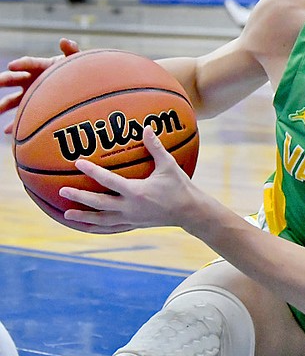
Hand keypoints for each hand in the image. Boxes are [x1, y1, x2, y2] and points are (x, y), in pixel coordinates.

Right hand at [0, 38, 79, 131]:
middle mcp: (31, 79)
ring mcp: (31, 94)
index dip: (21, 64)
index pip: (29, 63)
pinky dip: (16, 124)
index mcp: (41, 66)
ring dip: (3, 105)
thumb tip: (65, 41)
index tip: (12, 65)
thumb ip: (72, 51)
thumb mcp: (76, 60)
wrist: (82, 84)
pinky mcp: (34, 107)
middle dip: (4, 80)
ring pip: (14, 100)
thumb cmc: (77, 70)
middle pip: (15, 79)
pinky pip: (23, 117)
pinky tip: (9, 131)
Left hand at [60, 126, 199, 233]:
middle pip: (99, 203)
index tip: (78, 163)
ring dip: (84, 217)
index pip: (108, 180)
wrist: (190, 212)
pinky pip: (111, 228)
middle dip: (79, 197)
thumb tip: (146, 127)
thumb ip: (156, 147)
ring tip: (66, 214)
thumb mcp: (169, 165)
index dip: (92, 171)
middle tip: (62, 191)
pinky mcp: (134, 224)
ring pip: (102, 220)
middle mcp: (130, 207)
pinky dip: (97, 228)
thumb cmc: (181, 187)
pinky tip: (87, 226)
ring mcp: (131, 218)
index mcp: (137, 191)